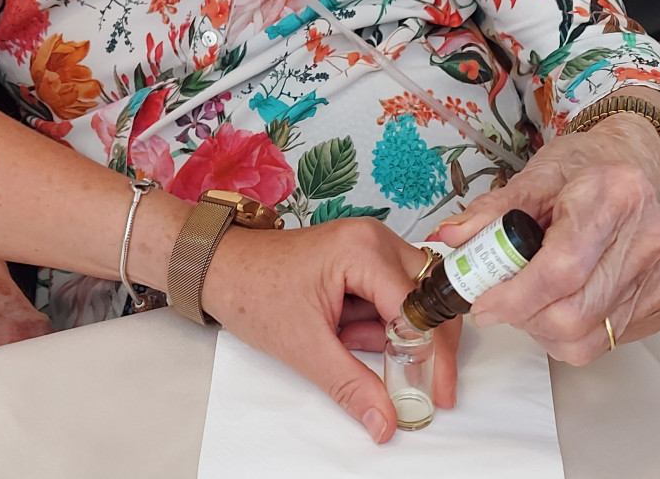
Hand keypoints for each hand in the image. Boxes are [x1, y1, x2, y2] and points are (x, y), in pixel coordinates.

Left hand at [202, 217, 460, 442]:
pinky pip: (390, 294)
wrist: (221, 268)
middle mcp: (375, 238)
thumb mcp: (305, 347)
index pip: (417, 306)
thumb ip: (352, 384)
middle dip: (419, 343)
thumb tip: (387, 420)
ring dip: (390, 333)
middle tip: (415, 384)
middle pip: (426, 296)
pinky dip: (377, 323)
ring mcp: (370, 244)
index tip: (438, 394)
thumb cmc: (254, 292)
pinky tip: (343, 330)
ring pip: (411, 298)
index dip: (431, 354)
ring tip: (342, 340)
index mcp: (363, 249)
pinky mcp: (362, 257)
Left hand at [431, 111, 659, 363]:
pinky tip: (562, 299)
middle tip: (501, 301)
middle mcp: (649, 238)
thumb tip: (446, 238)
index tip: (482, 303)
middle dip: (524, 318)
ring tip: (530, 299)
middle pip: (575, 314)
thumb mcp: (535, 176)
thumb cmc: (584, 166)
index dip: (514, 296)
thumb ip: (491, 211)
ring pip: (590, 338)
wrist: (636, 163)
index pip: (561, 269)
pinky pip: (608, 340)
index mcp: (615, 196)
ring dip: (545, 330)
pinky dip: (574, 331)